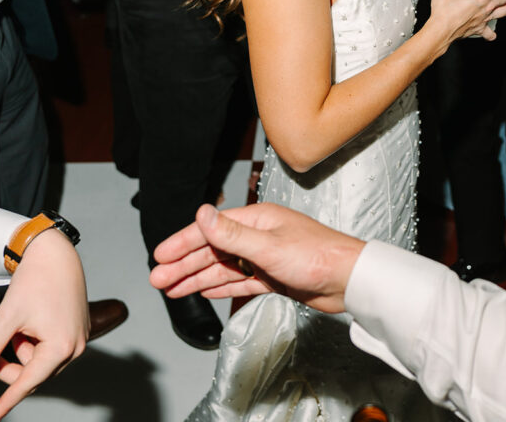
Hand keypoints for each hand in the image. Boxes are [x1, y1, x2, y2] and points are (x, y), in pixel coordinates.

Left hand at [0, 229, 87, 420]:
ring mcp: (79, 337)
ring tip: (16, 326)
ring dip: (23, 351)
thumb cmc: (35, 280)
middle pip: (35, 374)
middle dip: (11, 365)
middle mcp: (75, 346)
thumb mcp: (7, 318)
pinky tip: (29, 323)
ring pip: (41, 362)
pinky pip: (52, 348)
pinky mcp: (78, 328)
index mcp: (61, 347)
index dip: (7, 402)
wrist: (55, 251)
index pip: (27, 383)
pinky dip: (34, 342)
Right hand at [151, 202, 363, 314]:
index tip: (159, 256)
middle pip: (212, 250)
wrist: (349, 281)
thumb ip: (232, 234)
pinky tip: (203, 292)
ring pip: (223, 268)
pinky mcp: (273, 276)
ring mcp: (265, 257)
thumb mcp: (268, 247)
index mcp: (257, 219)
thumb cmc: (316, 256)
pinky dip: (220, 287)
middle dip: (183, 264)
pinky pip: (239, 281)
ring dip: (196, 278)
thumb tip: (202, 213)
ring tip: (171, 289)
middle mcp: (258, 235)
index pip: (210, 229)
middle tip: (157, 279)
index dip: (182, 242)